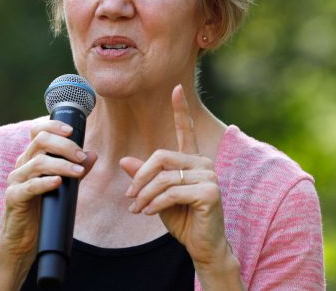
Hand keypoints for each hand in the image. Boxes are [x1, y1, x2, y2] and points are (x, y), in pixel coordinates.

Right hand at [0, 120, 97, 266]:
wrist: (25, 239)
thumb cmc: (44, 209)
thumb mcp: (64, 186)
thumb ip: (76, 169)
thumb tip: (92, 154)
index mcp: (32, 157)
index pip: (37, 131)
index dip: (53, 126)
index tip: (72, 130)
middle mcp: (22, 165)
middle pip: (40, 142)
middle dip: (64, 146)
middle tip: (80, 156)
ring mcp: (16, 181)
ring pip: (37, 163)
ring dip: (61, 164)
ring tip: (78, 172)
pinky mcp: (13, 198)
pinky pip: (28, 187)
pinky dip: (45, 182)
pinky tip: (58, 182)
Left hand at [120, 85, 232, 269]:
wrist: (203, 245)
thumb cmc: (183, 220)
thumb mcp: (157, 196)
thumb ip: (145, 177)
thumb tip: (125, 160)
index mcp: (193, 160)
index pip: (185, 130)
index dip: (180, 110)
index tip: (176, 88)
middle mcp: (203, 163)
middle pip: (161, 157)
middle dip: (141, 178)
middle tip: (130, 197)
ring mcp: (209, 176)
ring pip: (164, 177)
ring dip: (144, 195)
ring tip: (137, 209)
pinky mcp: (210, 192)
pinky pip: (172, 192)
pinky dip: (155, 204)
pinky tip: (149, 213)